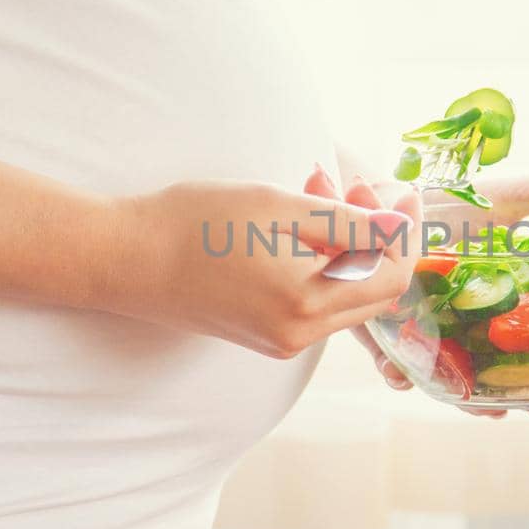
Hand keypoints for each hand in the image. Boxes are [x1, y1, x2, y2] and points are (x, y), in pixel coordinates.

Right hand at [99, 179, 418, 358]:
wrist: (124, 259)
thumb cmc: (193, 223)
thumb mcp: (277, 206)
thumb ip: (347, 222)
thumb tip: (400, 227)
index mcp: (307, 303)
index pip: (392, 276)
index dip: (404, 233)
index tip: (401, 194)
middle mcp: (300, 334)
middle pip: (376, 291)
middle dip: (377, 237)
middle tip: (352, 188)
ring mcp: (282, 341)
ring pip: (347, 296)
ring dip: (349, 247)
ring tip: (317, 194)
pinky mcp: (266, 336)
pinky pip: (318, 303)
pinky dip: (323, 264)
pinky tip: (298, 226)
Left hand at [328, 168, 528, 417]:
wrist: (387, 198)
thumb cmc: (454, 201)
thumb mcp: (505, 192)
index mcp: (516, 303)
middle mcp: (482, 328)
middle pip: (519, 376)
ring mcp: (441, 338)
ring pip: (466, 386)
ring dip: (478, 403)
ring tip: (493, 409)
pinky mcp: (393, 337)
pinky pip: (400, 370)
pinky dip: (403, 379)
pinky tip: (405, 379)